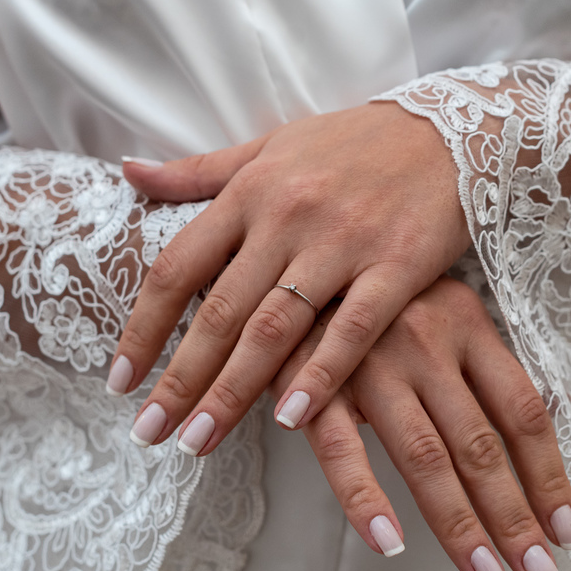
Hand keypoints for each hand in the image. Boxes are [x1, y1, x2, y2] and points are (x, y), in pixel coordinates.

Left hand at [112, 102, 471, 455]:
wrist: (450, 129)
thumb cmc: (353, 142)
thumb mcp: (270, 146)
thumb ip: (200, 170)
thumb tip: (128, 171)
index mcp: (251, 192)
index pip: (179, 266)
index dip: (143, 327)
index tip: (120, 380)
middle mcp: (287, 218)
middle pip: (219, 311)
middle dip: (179, 380)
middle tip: (148, 434)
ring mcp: (343, 243)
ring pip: (275, 328)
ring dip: (232, 391)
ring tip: (198, 441)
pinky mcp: (397, 265)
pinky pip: (352, 329)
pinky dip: (321, 374)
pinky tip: (291, 417)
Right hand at [275, 276, 570, 570]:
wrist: (295, 256)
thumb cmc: (373, 290)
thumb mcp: (438, 306)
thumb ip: (478, 362)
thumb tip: (536, 427)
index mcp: (464, 321)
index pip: (522, 410)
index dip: (549, 476)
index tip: (566, 530)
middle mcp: (425, 340)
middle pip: (481, 444)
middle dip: (514, 518)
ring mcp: (369, 361)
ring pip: (424, 456)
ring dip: (459, 525)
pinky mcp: (314, 381)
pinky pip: (341, 449)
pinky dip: (365, 498)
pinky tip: (389, 542)